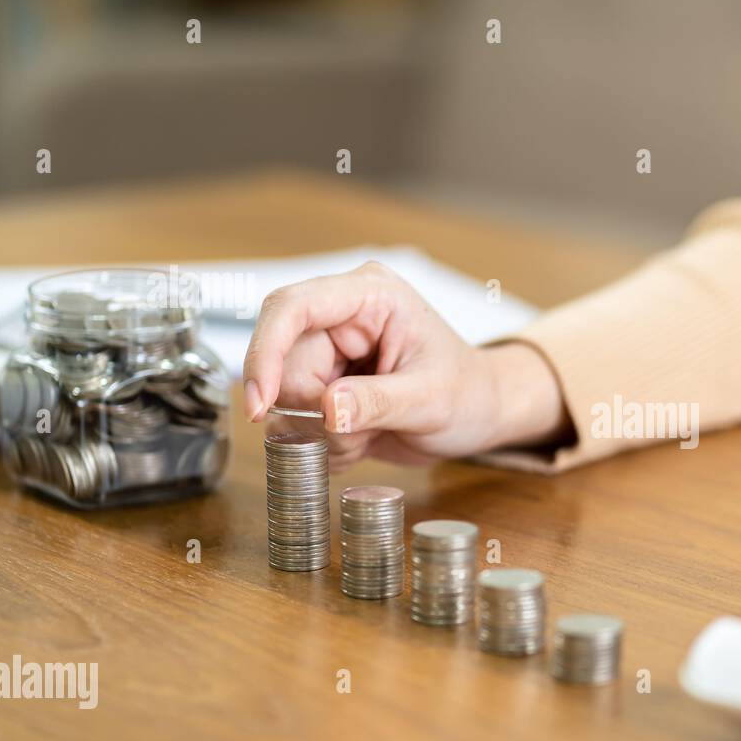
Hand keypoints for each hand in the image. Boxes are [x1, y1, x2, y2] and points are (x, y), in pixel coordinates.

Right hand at [241, 261, 568, 471]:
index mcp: (369, 296)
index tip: (261, 405)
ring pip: (286, 400)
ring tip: (370, 434)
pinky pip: (295, 422)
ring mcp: (328, 351)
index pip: (292, 307)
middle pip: (285, 365)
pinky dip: (325, 444)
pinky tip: (363, 439)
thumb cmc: (468, 393)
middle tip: (363, 432)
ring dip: (322, 434)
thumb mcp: (430, 399)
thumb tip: (326, 409)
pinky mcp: (322, 383)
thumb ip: (377, 402)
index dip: (266, 353)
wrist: (479, 414)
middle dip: (317, 412)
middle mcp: (340, 316)